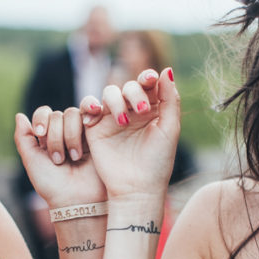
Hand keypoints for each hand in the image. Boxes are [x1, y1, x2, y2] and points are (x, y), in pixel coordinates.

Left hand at [14, 107, 105, 208]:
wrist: (77, 199)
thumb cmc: (52, 184)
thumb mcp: (31, 161)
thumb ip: (22, 138)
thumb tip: (19, 115)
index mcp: (47, 138)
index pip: (44, 114)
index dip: (42, 119)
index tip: (40, 134)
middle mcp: (65, 134)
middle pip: (57, 115)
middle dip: (55, 137)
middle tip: (59, 159)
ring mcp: (82, 134)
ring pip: (73, 114)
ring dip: (70, 135)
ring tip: (74, 158)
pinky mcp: (98, 135)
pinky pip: (91, 115)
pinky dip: (89, 116)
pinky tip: (88, 128)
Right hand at [80, 68, 180, 200]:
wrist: (136, 189)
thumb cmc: (157, 162)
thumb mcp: (169, 130)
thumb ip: (170, 100)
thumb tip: (166, 70)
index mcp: (153, 109)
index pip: (148, 84)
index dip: (148, 77)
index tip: (150, 80)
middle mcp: (132, 111)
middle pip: (128, 86)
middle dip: (134, 93)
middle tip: (141, 111)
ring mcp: (112, 118)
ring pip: (109, 93)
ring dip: (115, 101)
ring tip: (122, 121)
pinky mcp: (95, 128)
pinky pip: (88, 108)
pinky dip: (90, 106)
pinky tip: (97, 114)